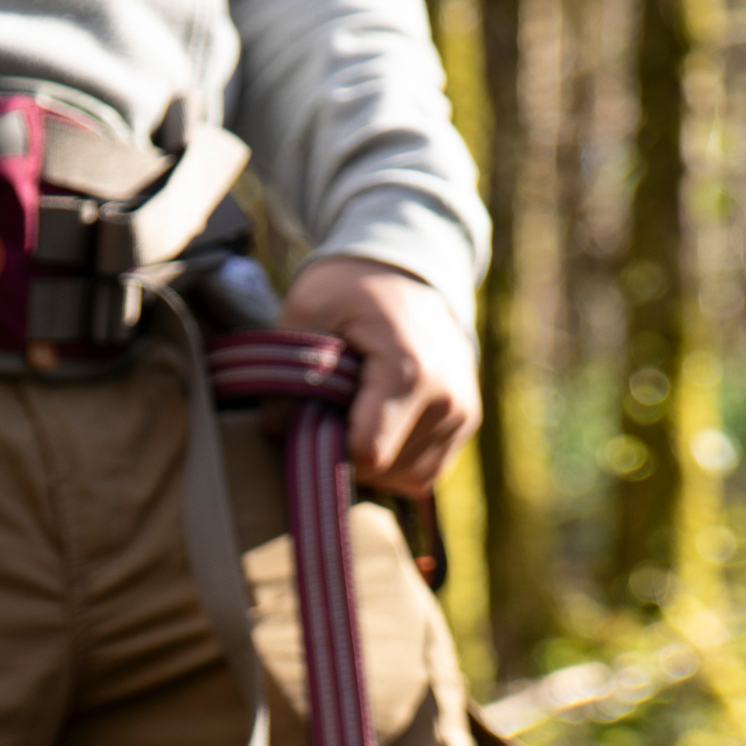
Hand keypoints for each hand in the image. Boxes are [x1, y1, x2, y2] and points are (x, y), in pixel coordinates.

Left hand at [276, 258, 480, 496]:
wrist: (407, 267)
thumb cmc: (350, 290)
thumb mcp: (307, 313)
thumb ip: (289, 375)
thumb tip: (278, 432)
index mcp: (411, 373)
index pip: (366, 456)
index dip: (331, 446)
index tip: (316, 415)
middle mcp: (449, 400)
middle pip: (385, 472)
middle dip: (352, 450)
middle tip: (338, 404)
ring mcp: (463, 414)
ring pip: (406, 478)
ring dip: (376, 457)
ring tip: (362, 408)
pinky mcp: (467, 423)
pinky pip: (425, 471)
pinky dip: (398, 457)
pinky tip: (383, 418)